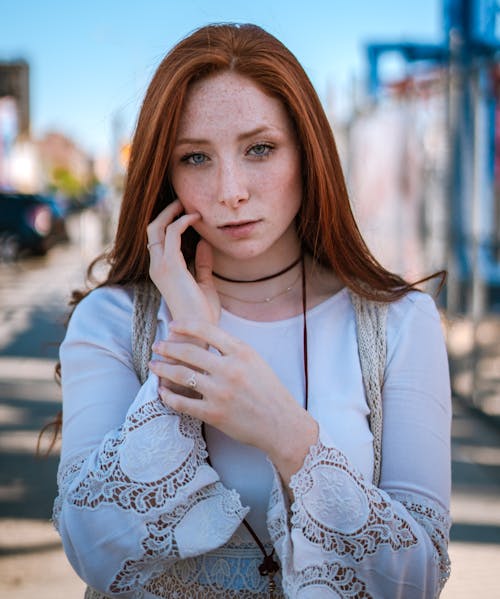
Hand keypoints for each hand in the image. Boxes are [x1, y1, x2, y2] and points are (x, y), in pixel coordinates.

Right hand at [147, 200, 219, 324]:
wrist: (197, 332)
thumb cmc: (201, 314)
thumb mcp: (204, 284)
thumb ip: (202, 264)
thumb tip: (203, 243)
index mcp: (162, 271)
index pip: (158, 239)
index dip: (168, 222)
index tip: (187, 212)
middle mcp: (156, 266)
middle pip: (152, 229)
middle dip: (166, 212)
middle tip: (183, 202)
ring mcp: (161, 266)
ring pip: (157, 227)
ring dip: (173, 213)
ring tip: (190, 206)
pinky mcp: (170, 266)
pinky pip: (172, 234)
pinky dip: (183, 222)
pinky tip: (196, 219)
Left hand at [149, 319, 318, 482]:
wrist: (281, 424)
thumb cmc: (270, 392)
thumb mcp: (256, 362)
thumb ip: (233, 351)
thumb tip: (205, 341)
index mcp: (242, 353)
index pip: (207, 331)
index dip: (185, 326)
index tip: (172, 326)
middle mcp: (229, 370)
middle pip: (189, 352)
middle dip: (168, 347)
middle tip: (157, 346)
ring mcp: (220, 393)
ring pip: (181, 375)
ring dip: (163, 369)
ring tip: (154, 366)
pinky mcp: (213, 414)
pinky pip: (183, 403)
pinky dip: (169, 396)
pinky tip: (162, 392)